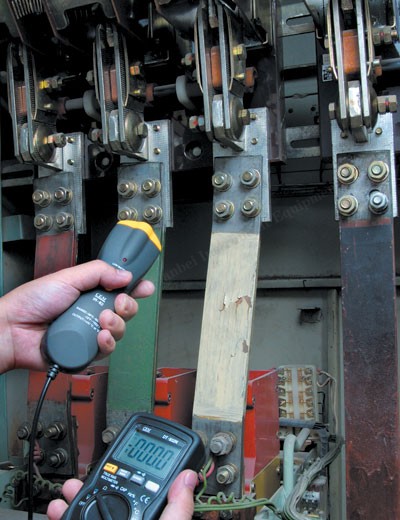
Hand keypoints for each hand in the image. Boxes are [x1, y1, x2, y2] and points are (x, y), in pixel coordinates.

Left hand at [0, 259, 153, 373]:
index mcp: (89, 292)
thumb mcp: (68, 277)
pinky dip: (106, 343)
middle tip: (119, 304)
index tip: (144, 286)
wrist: (14, 329)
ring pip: (118, 331)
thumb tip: (125, 275)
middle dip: (127, 307)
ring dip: (116, 325)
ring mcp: (88, 332)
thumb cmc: (31, 302)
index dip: (135, 288)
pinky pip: (106, 350)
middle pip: (125, 311)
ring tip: (102, 320)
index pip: (119, 289)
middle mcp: (91, 312)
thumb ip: (98, 272)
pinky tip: (99, 337)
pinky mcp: (85, 352)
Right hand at [46, 470, 197, 519]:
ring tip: (67, 492)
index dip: (131, 478)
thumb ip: (178, 512)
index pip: (143, 497)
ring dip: (75, 502)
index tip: (122, 465)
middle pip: (112, 503)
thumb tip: (189, 478)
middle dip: (95, 488)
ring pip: (90, 516)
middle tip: (85, 478)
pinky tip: (59, 512)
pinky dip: (66, 519)